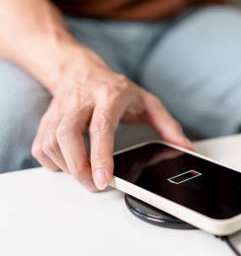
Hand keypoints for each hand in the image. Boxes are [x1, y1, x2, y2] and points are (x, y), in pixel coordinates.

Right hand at [31, 54, 191, 190]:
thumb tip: (185, 147)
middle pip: (68, 134)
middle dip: (78, 166)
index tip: (104, 179)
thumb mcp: (147, 101)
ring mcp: (60, 109)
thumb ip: (167, 125)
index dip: (100, 155)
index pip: (101, 127)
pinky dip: (51, 162)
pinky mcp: (47, 119)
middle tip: (93, 185)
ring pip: (51, 141)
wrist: (80, 70)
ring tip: (85, 177)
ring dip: (66, 167)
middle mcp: (80, 100)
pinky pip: (41, 145)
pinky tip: (68, 165)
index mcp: (108, 95)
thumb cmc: (116, 88)